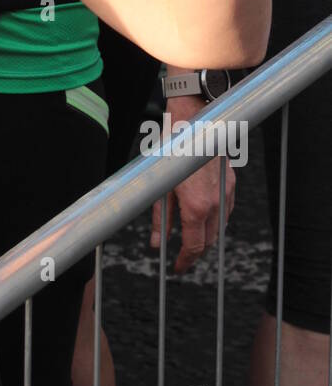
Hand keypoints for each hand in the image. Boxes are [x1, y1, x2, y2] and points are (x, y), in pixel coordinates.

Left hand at [150, 94, 235, 272]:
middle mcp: (215, 202)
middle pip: (210, 240)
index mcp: (196, 206)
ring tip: (190, 237)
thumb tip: (156, 242)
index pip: (194, 246)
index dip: (185, 260)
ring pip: (221, 226)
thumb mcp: (159, 184)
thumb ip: (159, 216)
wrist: (195, 117)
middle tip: (182, 255)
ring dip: (207, 235)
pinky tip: (204, 216)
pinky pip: (226, 209)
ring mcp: (227, 191)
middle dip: (196, 251)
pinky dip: (216, 219)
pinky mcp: (231, 181)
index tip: (178, 267)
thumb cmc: (172, 147)